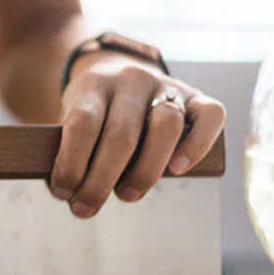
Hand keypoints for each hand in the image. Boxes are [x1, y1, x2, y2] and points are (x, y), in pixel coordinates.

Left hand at [50, 53, 224, 217]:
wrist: (114, 67)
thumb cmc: (92, 107)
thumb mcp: (70, 114)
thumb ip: (70, 144)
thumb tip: (68, 192)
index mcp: (95, 84)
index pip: (83, 122)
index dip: (72, 162)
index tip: (63, 191)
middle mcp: (131, 80)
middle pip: (122, 133)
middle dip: (101, 180)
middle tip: (88, 207)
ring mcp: (166, 85)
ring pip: (166, 125)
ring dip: (146, 170)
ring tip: (127, 194)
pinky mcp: (196, 95)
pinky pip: (210, 116)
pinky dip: (197, 145)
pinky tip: (178, 170)